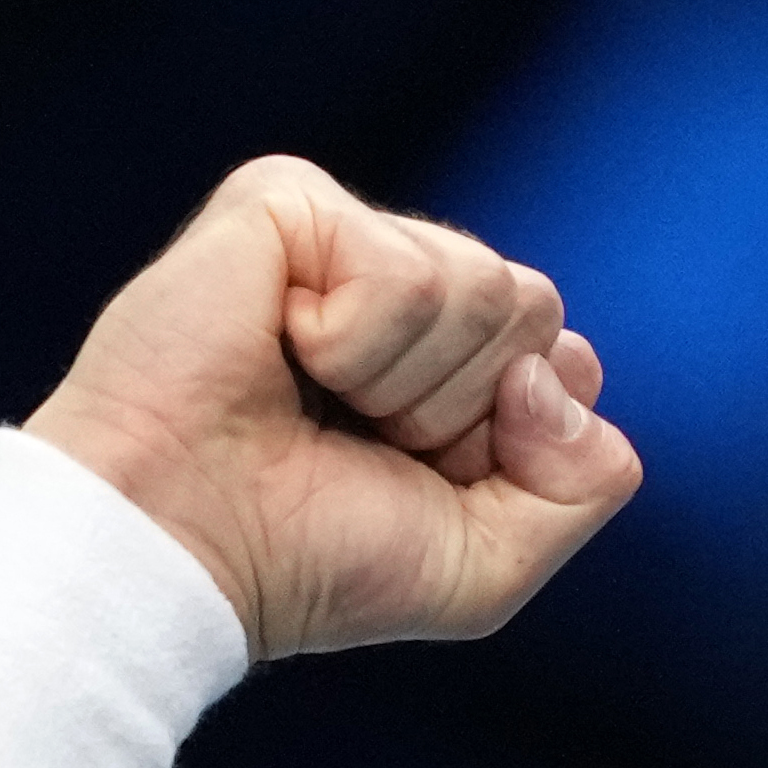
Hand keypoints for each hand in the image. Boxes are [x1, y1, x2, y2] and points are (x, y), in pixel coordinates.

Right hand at [23, 155, 640, 661]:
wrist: (182, 546)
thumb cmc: (312, 560)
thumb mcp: (489, 565)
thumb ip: (586, 484)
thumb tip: (564, 371)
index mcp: (453, 361)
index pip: (567, 362)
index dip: (513, 440)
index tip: (418, 476)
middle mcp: (408, 287)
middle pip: (535, 309)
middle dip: (461, 407)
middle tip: (358, 438)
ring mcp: (347, 238)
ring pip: (482, 286)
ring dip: (403, 382)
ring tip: (312, 399)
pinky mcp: (287, 202)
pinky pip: (403, 270)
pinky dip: (354, 342)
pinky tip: (281, 351)